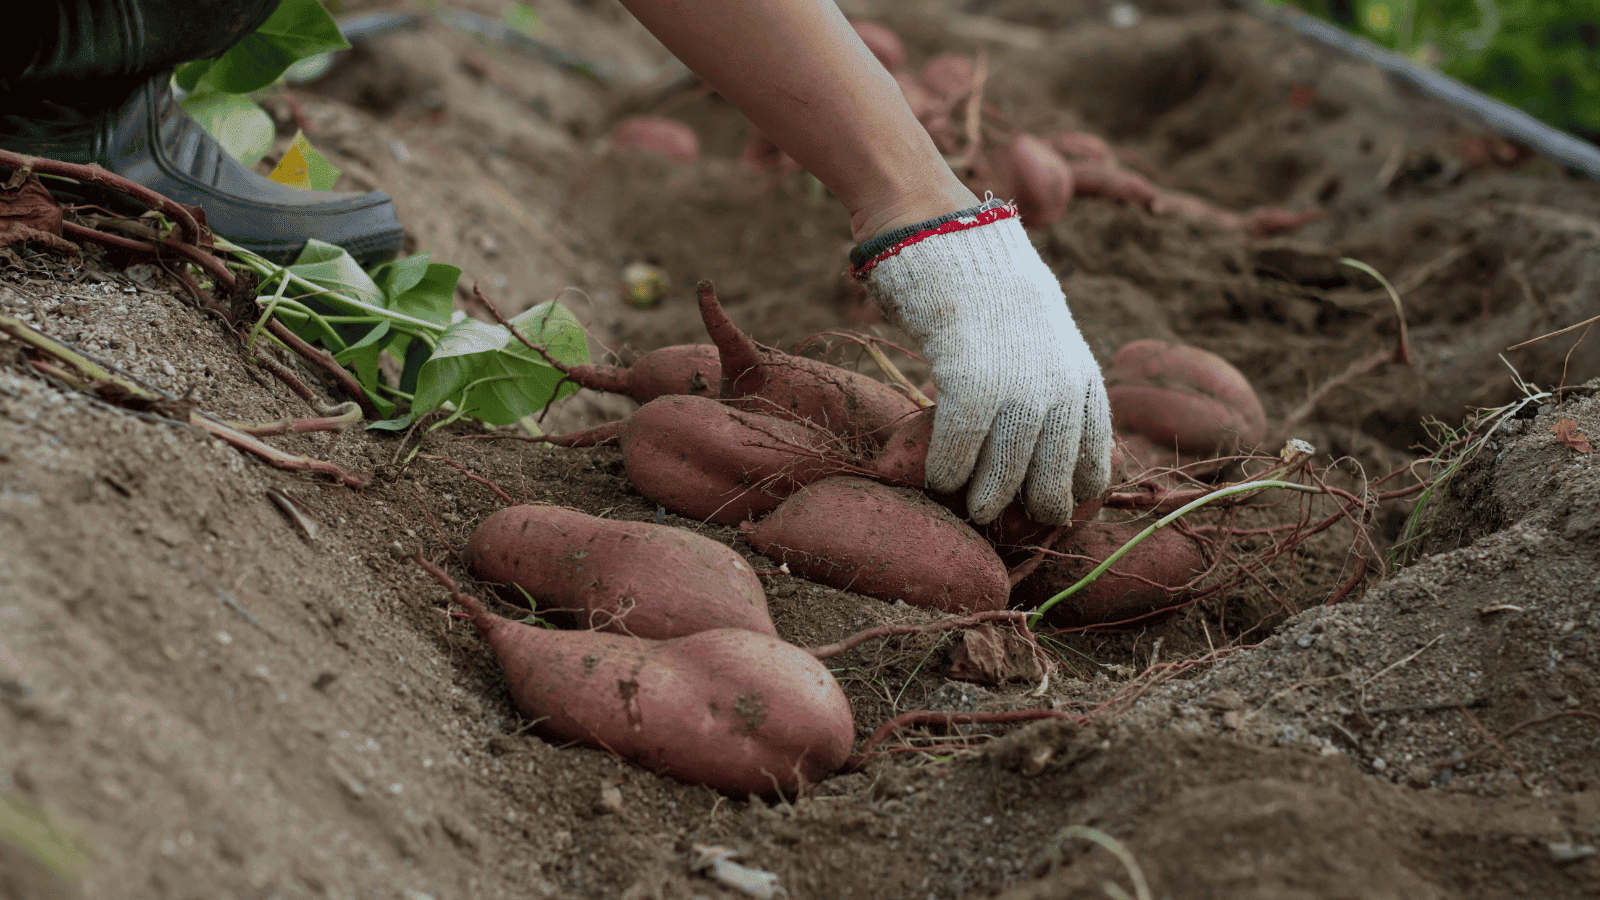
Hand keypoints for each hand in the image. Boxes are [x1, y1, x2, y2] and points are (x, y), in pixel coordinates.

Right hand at [852, 201, 1111, 524]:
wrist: (953, 237)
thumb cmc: (988, 286)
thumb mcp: (1043, 329)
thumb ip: (1052, 372)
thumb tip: (1043, 421)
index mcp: (1081, 373)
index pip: (1095, 448)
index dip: (1082, 484)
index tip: (1069, 504)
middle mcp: (1058, 387)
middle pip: (1056, 470)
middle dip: (1041, 504)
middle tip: (1021, 522)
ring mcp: (1017, 388)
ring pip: (1009, 470)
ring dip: (990, 499)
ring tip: (977, 513)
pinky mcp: (972, 386)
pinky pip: (961, 449)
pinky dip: (947, 470)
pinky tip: (938, 479)